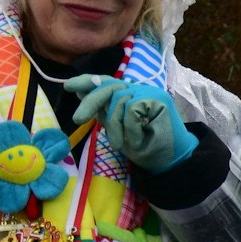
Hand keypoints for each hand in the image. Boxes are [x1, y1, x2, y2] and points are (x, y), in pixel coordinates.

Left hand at [67, 76, 199, 172]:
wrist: (171, 160)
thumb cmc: (145, 147)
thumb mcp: (117, 127)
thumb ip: (103, 110)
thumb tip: (81, 92)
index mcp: (129, 94)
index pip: (106, 81)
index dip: (88, 81)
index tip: (69, 86)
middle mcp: (140, 89)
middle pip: (109, 86)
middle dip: (91, 102)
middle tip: (78, 119)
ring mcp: (150, 92)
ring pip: (118, 100)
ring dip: (115, 126)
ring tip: (121, 144)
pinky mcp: (158, 99)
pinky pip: (131, 109)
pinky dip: (130, 129)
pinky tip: (137, 139)